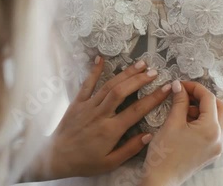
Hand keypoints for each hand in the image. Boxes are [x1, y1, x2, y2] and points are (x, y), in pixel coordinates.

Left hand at [27, 56, 172, 180]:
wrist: (56, 157)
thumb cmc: (85, 162)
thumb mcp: (109, 163)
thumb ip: (130, 149)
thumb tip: (149, 135)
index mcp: (111, 130)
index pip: (136, 110)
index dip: (153, 98)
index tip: (166, 89)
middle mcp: (100, 114)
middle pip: (122, 91)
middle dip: (139, 79)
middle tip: (154, 72)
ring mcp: (88, 106)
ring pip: (108, 85)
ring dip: (125, 73)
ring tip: (140, 64)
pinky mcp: (77, 102)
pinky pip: (87, 84)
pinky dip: (94, 70)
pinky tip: (101, 58)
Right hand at [140, 80, 222, 185]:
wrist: (162, 179)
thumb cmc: (164, 153)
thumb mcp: (171, 123)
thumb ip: (179, 101)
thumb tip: (179, 86)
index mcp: (210, 129)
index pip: (209, 99)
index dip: (195, 88)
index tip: (181, 84)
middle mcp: (219, 138)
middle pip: (221, 107)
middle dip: (205, 98)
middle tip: (186, 94)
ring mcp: (217, 146)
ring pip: (219, 119)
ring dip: (205, 109)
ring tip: (184, 109)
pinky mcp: (211, 152)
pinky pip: (214, 130)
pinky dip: (204, 121)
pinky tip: (188, 121)